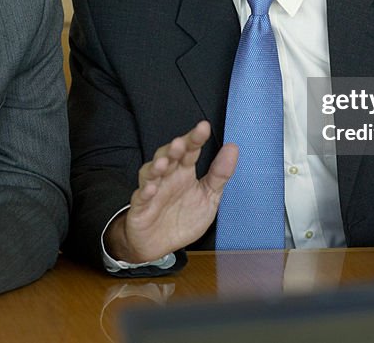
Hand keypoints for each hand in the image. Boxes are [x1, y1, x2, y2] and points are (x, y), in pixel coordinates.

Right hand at [106, 120, 236, 262]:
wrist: (159, 245)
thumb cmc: (183, 218)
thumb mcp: (208, 197)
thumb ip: (219, 174)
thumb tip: (233, 148)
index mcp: (184, 172)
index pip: (190, 151)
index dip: (195, 139)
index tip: (203, 127)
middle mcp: (167, 177)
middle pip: (168, 156)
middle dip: (173, 149)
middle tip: (180, 143)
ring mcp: (153, 190)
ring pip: (151, 172)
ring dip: (156, 166)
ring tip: (164, 162)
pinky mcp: (140, 207)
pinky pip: (141, 196)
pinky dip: (145, 191)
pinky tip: (152, 188)